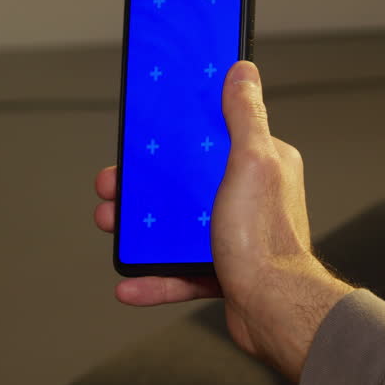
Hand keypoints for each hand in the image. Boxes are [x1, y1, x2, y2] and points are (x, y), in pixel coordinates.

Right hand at [94, 61, 353, 382]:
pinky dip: (152, 276)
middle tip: (112, 187)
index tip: (143, 134)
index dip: (172, 133)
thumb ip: (245, 116)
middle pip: (183, 180)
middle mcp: (247, 196)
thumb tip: (242, 72)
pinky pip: (178, 269)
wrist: (274, 312)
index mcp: (260, 163)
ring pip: (173, 223)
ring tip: (110, 224)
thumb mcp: (253, 163)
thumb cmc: (266, 241)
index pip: (210, 135)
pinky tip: (128, 282)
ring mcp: (233, 233)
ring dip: (137, 227)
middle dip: (141, 185)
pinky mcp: (222, 269)